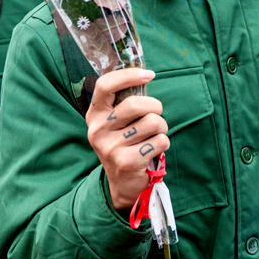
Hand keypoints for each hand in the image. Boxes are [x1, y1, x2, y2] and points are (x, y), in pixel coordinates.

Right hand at [86, 68, 166, 210]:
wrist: (122, 184)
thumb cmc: (125, 144)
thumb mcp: (116, 123)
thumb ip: (124, 102)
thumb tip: (145, 75)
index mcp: (94, 115)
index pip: (105, 85)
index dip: (129, 75)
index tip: (149, 74)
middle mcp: (98, 130)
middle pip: (135, 104)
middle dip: (155, 107)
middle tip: (156, 115)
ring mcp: (110, 147)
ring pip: (152, 122)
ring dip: (161, 127)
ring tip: (154, 136)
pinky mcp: (127, 162)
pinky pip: (160, 141)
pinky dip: (163, 143)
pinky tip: (154, 150)